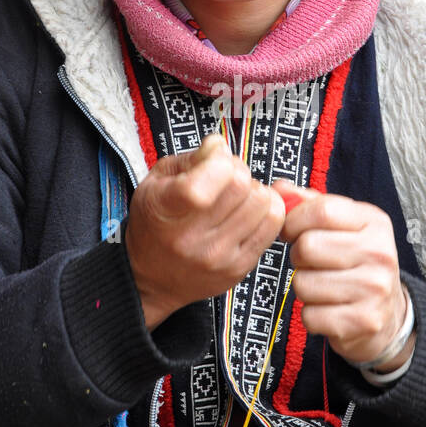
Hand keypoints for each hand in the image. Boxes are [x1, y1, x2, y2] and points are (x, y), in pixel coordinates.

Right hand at [125, 135, 286, 329]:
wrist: (152, 279)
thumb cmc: (154, 225)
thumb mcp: (157, 182)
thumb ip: (192, 158)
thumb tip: (221, 146)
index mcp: (166, 209)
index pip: (212, 176)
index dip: (219, 159)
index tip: (213, 160)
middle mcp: (192, 237)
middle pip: (243, 185)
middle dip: (238, 172)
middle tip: (226, 179)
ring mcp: (218, 255)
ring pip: (263, 203)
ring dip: (254, 192)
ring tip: (236, 198)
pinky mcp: (239, 267)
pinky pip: (273, 225)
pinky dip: (267, 210)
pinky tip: (249, 212)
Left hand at [273, 180, 415, 370]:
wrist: (389, 314)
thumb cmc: (358, 263)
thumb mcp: (343, 226)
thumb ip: (310, 204)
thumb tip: (278, 188)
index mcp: (374, 222)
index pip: (321, 211)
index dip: (294, 222)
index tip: (293, 231)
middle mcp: (379, 253)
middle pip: (307, 247)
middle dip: (298, 257)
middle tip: (313, 264)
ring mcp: (374, 289)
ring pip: (303, 284)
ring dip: (304, 288)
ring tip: (324, 287)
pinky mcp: (363, 321)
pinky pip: (310, 316)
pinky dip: (312, 315)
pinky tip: (330, 309)